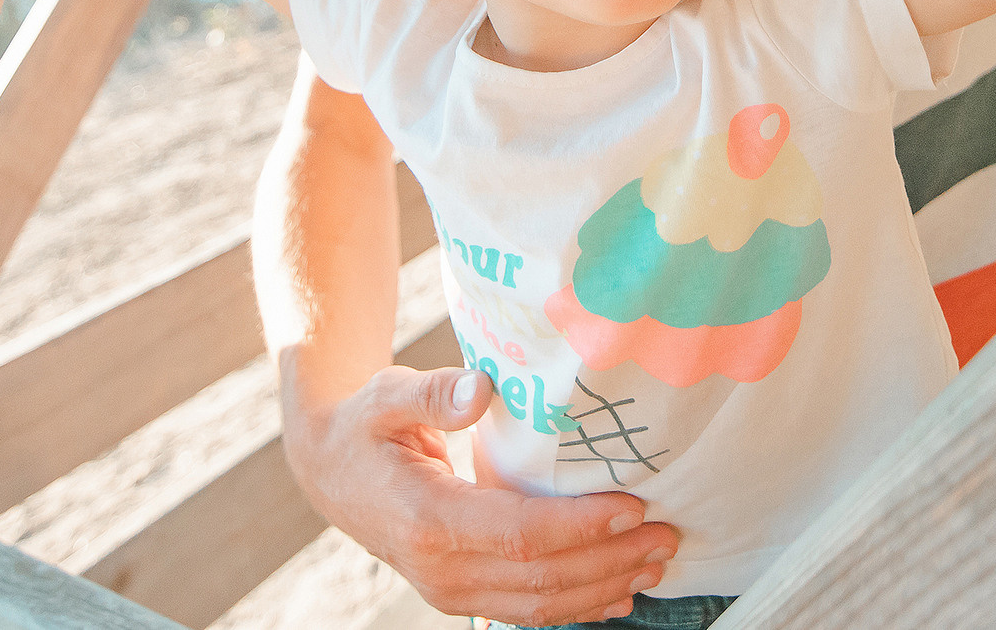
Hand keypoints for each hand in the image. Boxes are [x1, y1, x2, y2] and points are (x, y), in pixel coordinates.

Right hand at [286, 363, 677, 625]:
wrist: (329, 471)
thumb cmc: (366, 425)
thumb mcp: (388, 394)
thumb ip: (433, 392)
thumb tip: (479, 388)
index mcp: (428, 521)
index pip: (520, 534)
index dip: (581, 526)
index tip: (632, 507)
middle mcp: (440, 570)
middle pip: (541, 578)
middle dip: (610, 560)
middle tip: (666, 536)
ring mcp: (450, 591)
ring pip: (540, 606)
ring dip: (604, 588)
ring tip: (656, 564)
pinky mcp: (461, 595)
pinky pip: (526, 611)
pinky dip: (577, 607)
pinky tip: (618, 594)